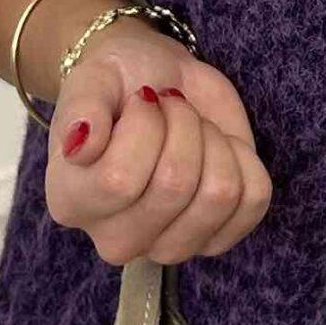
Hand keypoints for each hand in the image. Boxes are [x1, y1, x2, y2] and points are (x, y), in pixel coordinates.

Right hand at [41, 18, 273, 266]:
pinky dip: (244, 158)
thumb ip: (80, 108)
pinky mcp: (218, 237)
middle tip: (169, 107)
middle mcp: (116, 237)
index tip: (143, 98)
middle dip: (182, 124)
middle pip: (174, 187)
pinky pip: (254, 200)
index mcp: (72, 202)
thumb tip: (81, 144)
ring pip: (220, 195)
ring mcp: (169, 246)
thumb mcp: (92, 79)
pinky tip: (217, 146)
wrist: (155, 82)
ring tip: (191, 126)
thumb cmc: (118, 82)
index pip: (120, 180)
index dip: (144, 125)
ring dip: (213, 140)